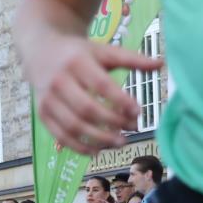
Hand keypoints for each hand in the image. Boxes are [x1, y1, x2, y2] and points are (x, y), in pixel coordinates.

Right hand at [24, 35, 160, 154]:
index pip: (101, 85)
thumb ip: (131, 59)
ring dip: (98, 139)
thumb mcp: (103, 51)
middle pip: (87, 108)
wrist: (41, 51)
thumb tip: (161, 64)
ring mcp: (48, 99)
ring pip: (73, 126)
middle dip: (112, 123)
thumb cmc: (79, 54)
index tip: (138, 112)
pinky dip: (79, 147)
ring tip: (120, 143)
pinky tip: (97, 151)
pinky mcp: (42, 114)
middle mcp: (59, 81)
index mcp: (77, 62)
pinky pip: (60, 135)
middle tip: (132, 129)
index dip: (120, 100)